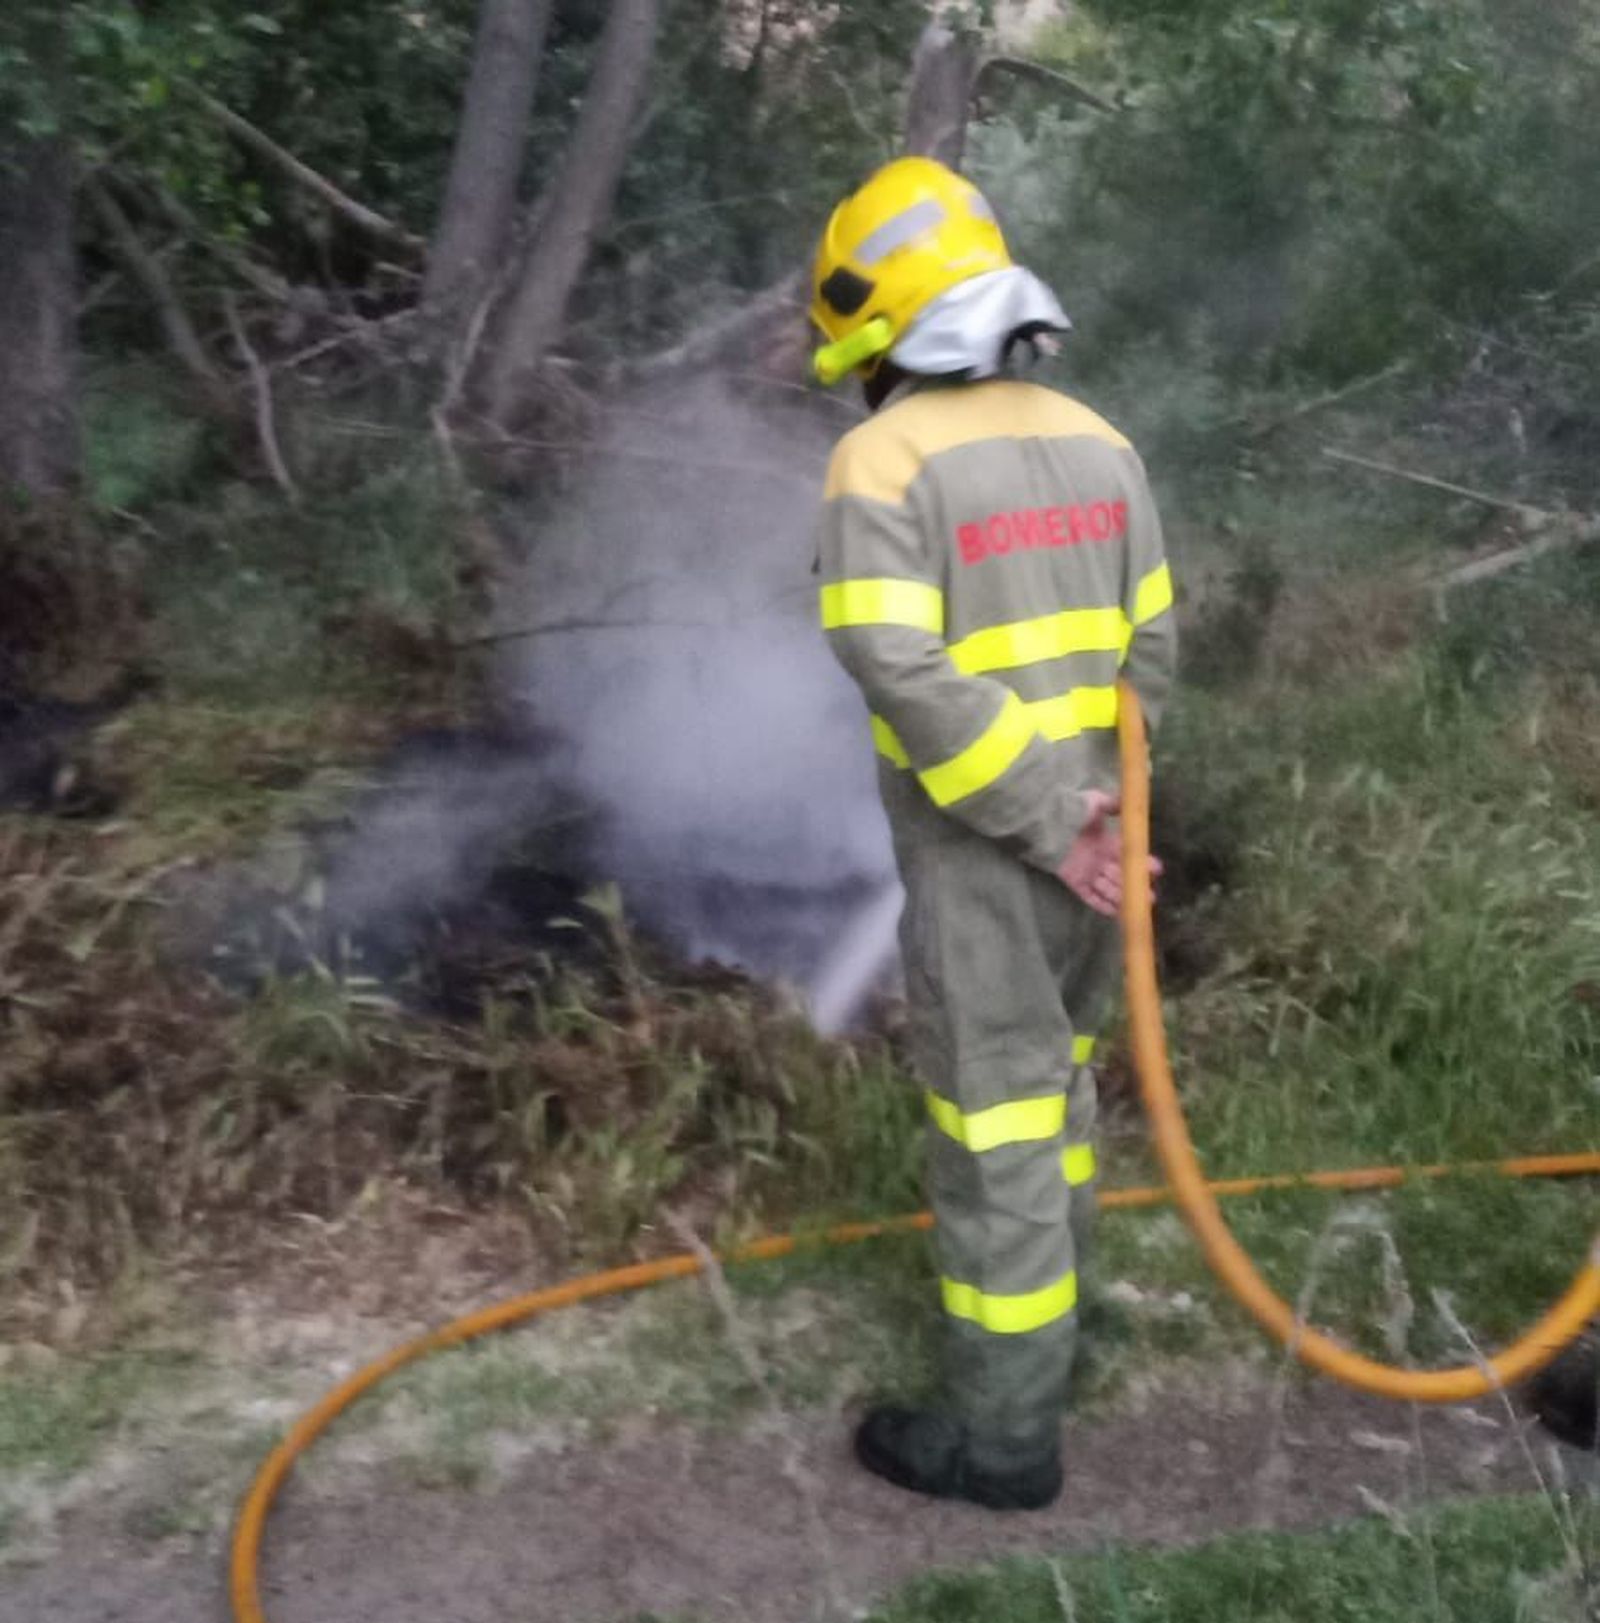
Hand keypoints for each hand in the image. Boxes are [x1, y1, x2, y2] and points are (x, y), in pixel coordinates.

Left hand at [1058, 791, 1163, 917]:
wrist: (1049, 825)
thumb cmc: (1072, 812)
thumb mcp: (1094, 802)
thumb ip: (1111, 804)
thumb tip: (1127, 802)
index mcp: (1105, 842)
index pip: (1127, 855)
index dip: (1143, 863)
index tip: (1158, 870)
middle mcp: (1098, 859)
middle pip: (1120, 876)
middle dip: (1136, 885)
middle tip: (1152, 896)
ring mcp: (1087, 872)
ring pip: (1108, 888)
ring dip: (1123, 898)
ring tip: (1140, 906)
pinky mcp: (1075, 883)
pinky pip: (1091, 897)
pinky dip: (1102, 905)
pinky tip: (1117, 914)